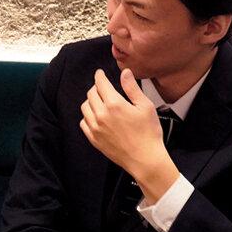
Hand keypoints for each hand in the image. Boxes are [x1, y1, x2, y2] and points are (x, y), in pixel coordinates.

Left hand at [80, 68, 178, 201]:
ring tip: (100, 102)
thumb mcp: (145, 106)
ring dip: (91, 101)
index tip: (100, 73)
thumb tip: (125, 73)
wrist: (145, 159)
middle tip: (103, 88)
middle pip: (91, 94)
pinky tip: (96, 116)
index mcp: (114, 104)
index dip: (99, 76)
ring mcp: (95, 127)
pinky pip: (83, 122)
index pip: (100, 84)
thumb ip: (132, 88)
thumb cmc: (148, 133)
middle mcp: (101, 114)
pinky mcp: (93, 138)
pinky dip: (87, 116)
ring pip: (84, 107)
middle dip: (96, 88)